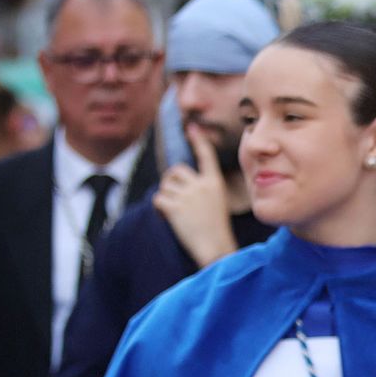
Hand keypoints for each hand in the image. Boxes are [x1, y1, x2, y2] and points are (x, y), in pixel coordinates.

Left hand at [153, 124, 237, 267]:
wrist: (217, 249)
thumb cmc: (217, 233)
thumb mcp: (216, 206)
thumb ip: (200, 193)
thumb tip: (174, 185)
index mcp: (215, 184)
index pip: (206, 157)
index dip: (198, 141)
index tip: (191, 127)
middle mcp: (202, 185)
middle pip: (176, 170)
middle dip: (170, 181)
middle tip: (172, 196)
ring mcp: (188, 195)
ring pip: (165, 186)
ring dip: (165, 197)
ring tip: (173, 212)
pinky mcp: (175, 207)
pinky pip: (158, 199)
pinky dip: (158, 209)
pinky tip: (166, 218)